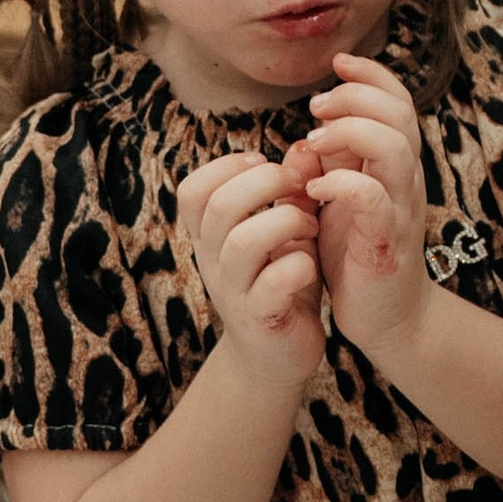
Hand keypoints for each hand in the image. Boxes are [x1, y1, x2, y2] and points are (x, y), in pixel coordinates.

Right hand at [176, 147, 324, 391]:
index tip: (265, 164)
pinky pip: (273, 283)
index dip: (228, 166)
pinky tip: (309, 266)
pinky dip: (298, 266)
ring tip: (308, 226)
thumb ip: (292, 190)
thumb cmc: (281, 281)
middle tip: (299, 188)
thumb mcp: (285, 230)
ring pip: (244, 242)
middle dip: (267, 183)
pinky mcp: (260, 318)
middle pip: (221, 205)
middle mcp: (214, 261)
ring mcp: (234, 291)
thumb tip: (303, 146)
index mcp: (212, 236)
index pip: (194, 189)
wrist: (279, 355)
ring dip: (286, 221)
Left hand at [303, 56, 437, 364]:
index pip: (398, 101)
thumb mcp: (339, 201)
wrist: (385, 318)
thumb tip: (304, 138)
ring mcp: (401, 208)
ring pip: (393, 146)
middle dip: (356, 97)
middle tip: (317, 106)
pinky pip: (374, 197)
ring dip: (350, 132)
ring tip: (314, 139)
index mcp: (395, 164)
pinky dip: (342, 182)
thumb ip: (328, 166)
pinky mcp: (387, 240)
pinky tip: (315, 187)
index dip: (372, 75)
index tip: (338, 63)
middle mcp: (406, 178)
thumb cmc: (359, 256)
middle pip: (400, 112)